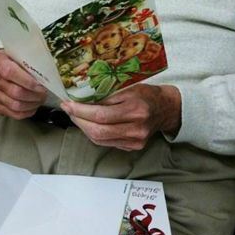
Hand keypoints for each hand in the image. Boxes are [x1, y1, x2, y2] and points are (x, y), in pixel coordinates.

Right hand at [0, 49, 47, 118]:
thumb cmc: (11, 58)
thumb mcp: (18, 52)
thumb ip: (28, 61)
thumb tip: (46, 74)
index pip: (10, 72)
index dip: (28, 81)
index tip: (41, 85)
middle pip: (14, 92)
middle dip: (34, 95)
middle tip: (44, 93)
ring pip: (14, 105)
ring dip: (31, 105)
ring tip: (39, 100)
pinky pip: (11, 113)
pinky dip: (25, 112)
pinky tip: (32, 107)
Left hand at [60, 84, 180, 150]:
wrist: (166, 109)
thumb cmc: (147, 95)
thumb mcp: (129, 87)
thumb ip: (108, 95)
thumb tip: (82, 99)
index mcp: (136, 110)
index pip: (101, 115)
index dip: (80, 111)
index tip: (68, 104)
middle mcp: (136, 129)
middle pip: (98, 131)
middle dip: (79, 120)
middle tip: (69, 110)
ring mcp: (135, 141)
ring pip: (100, 140)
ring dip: (84, 128)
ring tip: (76, 116)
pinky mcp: (133, 147)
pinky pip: (107, 143)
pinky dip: (95, 134)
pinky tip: (89, 124)